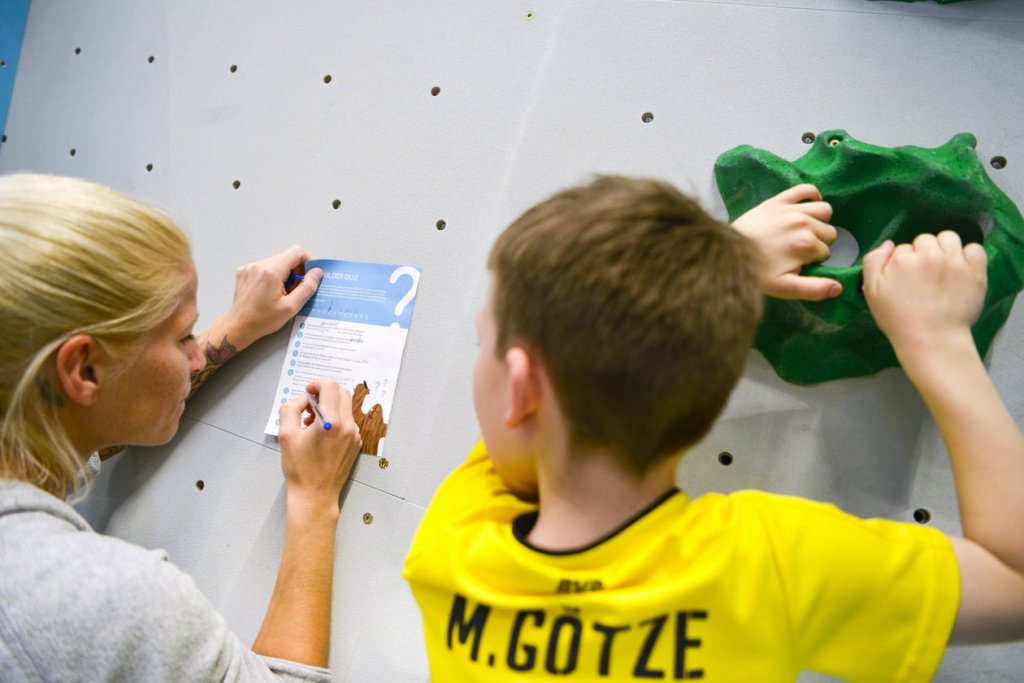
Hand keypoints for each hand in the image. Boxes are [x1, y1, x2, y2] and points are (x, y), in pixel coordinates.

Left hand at [222, 245, 323, 350]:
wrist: (239, 326)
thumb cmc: (262, 320)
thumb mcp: (291, 307)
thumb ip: (307, 288)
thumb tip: (317, 272)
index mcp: (271, 272)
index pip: (296, 252)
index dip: (307, 261)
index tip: (309, 275)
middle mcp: (259, 266)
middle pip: (286, 257)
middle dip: (296, 271)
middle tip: (294, 290)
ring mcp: (250, 267)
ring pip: (276, 262)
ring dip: (284, 274)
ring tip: (281, 293)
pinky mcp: (245, 271)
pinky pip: (265, 266)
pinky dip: (272, 276)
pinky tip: (270, 291)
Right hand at [278, 379, 361, 509]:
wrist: (315, 495)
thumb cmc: (300, 468)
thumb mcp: (285, 435)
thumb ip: (290, 409)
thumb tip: (302, 400)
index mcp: (332, 422)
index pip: (331, 387)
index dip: (317, 384)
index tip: (307, 391)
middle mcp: (348, 426)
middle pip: (342, 393)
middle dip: (324, 393)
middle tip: (309, 406)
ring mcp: (355, 435)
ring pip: (346, 407)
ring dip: (330, 407)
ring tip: (311, 423)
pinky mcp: (356, 444)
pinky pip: (348, 421)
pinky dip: (336, 419)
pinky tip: (321, 434)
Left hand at [731, 184, 840, 300]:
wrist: (727, 253)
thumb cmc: (756, 272)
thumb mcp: (784, 288)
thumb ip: (813, 289)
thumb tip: (838, 288)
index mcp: (806, 246)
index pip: (826, 252)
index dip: (815, 260)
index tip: (800, 263)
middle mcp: (803, 224)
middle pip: (828, 232)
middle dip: (819, 242)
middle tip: (799, 250)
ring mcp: (792, 210)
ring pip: (824, 210)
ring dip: (819, 221)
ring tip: (804, 231)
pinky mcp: (778, 200)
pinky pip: (806, 189)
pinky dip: (812, 194)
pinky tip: (807, 206)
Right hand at [862, 231, 986, 352]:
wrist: (931, 340)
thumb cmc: (898, 319)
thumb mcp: (872, 292)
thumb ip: (873, 262)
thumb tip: (889, 244)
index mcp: (903, 259)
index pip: (902, 248)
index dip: (902, 263)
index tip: (905, 280)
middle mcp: (930, 255)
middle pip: (925, 240)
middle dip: (922, 253)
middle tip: (923, 276)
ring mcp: (955, 262)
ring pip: (948, 238)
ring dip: (944, 248)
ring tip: (942, 268)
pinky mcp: (975, 271)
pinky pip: (974, 249)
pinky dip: (968, 255)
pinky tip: (961, 268)